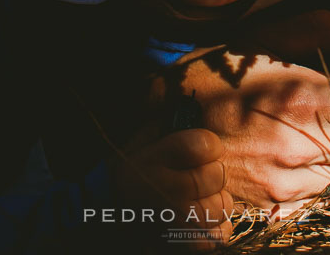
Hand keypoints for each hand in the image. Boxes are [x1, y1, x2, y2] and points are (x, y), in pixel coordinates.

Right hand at [111, 128, 232, 248]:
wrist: (106, 219)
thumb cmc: (127, 176)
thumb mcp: (137, 143)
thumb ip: (160, 120)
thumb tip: (172, 90)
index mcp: (154, 160)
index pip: (204, 145)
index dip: (210, 145)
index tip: (204, 149)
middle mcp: (167, 191)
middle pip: (216, 175)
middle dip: (212, 172)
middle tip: (199, 175)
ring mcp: (177, 222)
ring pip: (222, 205)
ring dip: (216, 200)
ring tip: (199, 197)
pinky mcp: (186, 243)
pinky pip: (220, 232)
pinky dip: (215, 225)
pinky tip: (200, 218)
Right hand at [168, 50, 329, 210]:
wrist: (157, 124)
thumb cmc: (214, 76)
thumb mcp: (266, 40)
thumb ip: (325, 33)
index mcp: (303, 97)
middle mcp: (299, 144)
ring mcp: (284, 183)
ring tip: (301, 138)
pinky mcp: (270, 210)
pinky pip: (315, 200)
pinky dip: (310, 184)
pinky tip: (285, 163)